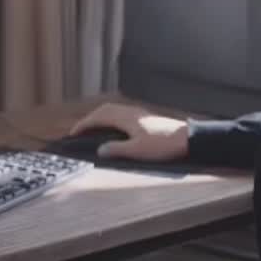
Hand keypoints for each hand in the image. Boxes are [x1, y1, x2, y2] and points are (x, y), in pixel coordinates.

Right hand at [69, 103, 189, 160]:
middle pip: (104, 110)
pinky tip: (114, 129)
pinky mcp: (145, 118)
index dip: (84, 125)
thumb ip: (117, 150)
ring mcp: (139, 113)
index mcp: (126, 118)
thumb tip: (99, 150)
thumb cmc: (163, 145)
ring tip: (93, 128)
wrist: (187, 139)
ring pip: (113, 110)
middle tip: (80, 130)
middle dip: (90, 118)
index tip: (73, 134)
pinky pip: (121, 113)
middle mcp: (131, 112)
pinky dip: (111, 118)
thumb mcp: (138, 151)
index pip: (99, 117)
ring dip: (100, 117)